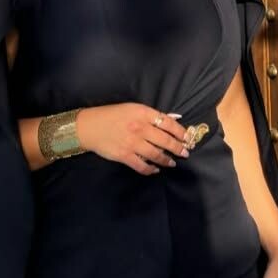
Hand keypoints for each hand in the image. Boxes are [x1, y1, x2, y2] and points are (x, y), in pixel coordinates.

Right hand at [76, 104, 192, 174]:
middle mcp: (139, 128)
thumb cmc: (111, 115)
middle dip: (178, 148)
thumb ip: (152, 115)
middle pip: (165, 140)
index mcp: (142, 113)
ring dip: (167, 160)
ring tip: (172, 163)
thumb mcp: (132, 108)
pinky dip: (151, 169)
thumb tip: (173, 119)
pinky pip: (142, 166)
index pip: (168, 122)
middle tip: (185, 153)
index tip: (187, 137)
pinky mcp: (124, 155)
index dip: (180, 131)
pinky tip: (155, 170)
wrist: (89, 126)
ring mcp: (132, 143)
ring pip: (156, 154)